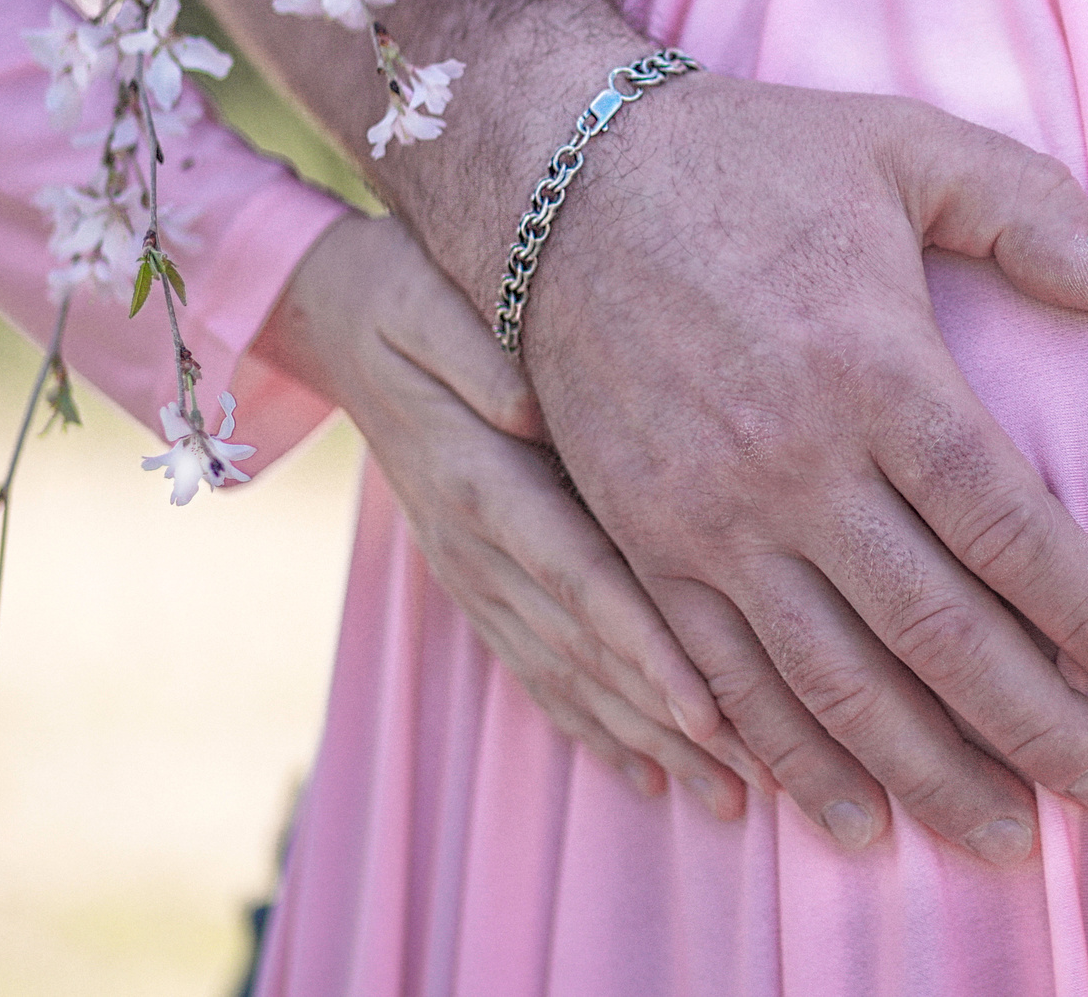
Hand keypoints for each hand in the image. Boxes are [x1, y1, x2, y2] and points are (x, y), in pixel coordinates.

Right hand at [253, 213, 753, 811]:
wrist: (337, 312)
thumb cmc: (409, 289)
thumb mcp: (435, 298)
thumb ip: (485, 354)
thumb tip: (534, 405)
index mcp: (479, 476)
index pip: (574, 573)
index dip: (640, 644)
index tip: (707, 704)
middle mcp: (474, 541)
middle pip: (582, 647)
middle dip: (664, 719)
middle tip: (750, 782)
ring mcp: (469, 569)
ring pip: (564, 674)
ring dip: (640, 741)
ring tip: (722, 798)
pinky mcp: (472, 578)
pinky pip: (532, 668)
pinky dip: (588, 727)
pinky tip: (643, 776)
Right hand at [517, 70, 1087, 863]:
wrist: (559, 176)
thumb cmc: (755, 157)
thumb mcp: (907, 148)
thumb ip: (1032, 212)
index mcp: (876, 370)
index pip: (1007, 522)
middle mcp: (793, 463)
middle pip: (935, 630)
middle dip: (1031, 723)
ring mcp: (708, 518)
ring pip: (833, 681)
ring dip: (925, 770)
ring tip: (1002, 834)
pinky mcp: (642, 545)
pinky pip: (723, 681)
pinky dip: (789, 760)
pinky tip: (848, 813)